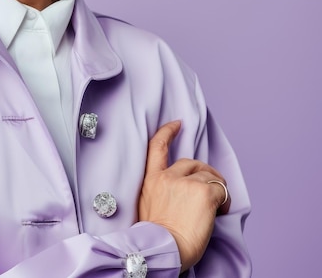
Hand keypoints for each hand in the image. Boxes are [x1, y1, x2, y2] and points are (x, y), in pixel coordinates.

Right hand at [138, 121, 230, 271]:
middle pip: (191, 163)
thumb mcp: (148, 206)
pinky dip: (225, 200)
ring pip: (208, 176)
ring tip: (219, 207)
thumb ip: (160, 192)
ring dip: (217, 187)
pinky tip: (222, 212)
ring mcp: (186, 183)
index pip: (157, 147)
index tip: (177, 124)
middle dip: (204, 172)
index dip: (167, 132)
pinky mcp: (204, 193)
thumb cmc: (158, 237)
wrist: (164, 250)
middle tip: (214, 186)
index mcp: (151, 180)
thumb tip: (180, 193)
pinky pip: (221, 190)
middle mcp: (167, 177)